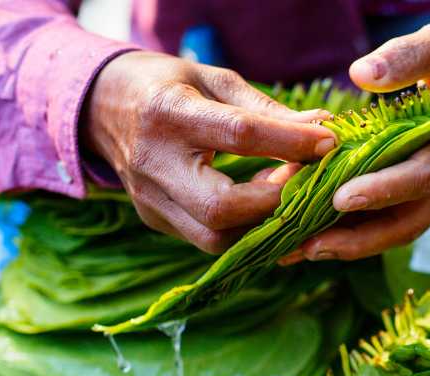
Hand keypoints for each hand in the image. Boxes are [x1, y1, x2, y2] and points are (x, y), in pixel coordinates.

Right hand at [82, 51, 336, 253]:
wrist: (101, 107)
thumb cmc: (169, 86)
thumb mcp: (214, 81)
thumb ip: (267, 110)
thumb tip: (323, 128)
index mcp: (169, 113)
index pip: (238, 135)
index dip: (289, 143)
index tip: (328, 142)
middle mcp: (154, 163)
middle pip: (220, 207)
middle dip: (274, 202)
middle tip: (305, 182)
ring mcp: (150, 200)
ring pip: (214, 238)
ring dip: (261, 223)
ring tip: (283, 193)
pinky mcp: (154, 220)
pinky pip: (207, 240)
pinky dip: (244, 229)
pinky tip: (262, 206)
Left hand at [283, 22, 429, 263]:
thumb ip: (405, 56)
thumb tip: (361, 74)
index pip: (421, 175)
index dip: (381, 190)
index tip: (337, 199)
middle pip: (410, 221)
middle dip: (359, 239)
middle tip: (308, 245)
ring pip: (403, 229)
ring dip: (355, 244)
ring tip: (305, 249)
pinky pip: (400, 220)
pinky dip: (363, 230)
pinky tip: (323, 233)